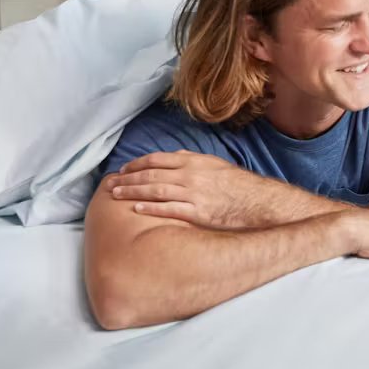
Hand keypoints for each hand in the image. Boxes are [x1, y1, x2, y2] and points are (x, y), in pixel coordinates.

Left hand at [104, 151, 256, 228]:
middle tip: (111, 184)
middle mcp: (191, 175)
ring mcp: (194, 193)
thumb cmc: (237, 184)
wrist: (258, 201)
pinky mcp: (198, 212)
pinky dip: (151, 208)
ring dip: (133, 192)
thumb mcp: (215, 164)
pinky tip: (136, 208)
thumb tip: (173, 156)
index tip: (123, 169)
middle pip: (151, 174)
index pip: (157, 159)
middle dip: (128, 178)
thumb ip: (193, 160)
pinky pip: (169, 209)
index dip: (137, 164)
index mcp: (194, 161)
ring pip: (155, 190)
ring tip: (117, 195)